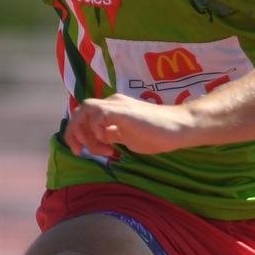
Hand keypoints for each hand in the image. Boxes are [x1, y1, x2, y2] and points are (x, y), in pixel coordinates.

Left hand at [63, 94, 195, 158]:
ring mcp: (117, 104)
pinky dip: (96, 130)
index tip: (88, 152)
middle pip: (80, 111)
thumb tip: (101, 140)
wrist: (179, 127)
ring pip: (84, 110)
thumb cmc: (159, 134)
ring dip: (84, 132)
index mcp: (113, 108)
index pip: (85, 116)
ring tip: (98, 148)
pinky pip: (98, 114)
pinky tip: (109, 143)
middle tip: (81, 152)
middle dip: (74, 133)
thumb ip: (114, 135)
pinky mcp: (123, 110)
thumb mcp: (129, 137)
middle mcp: (112, 102)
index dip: (80, 135)